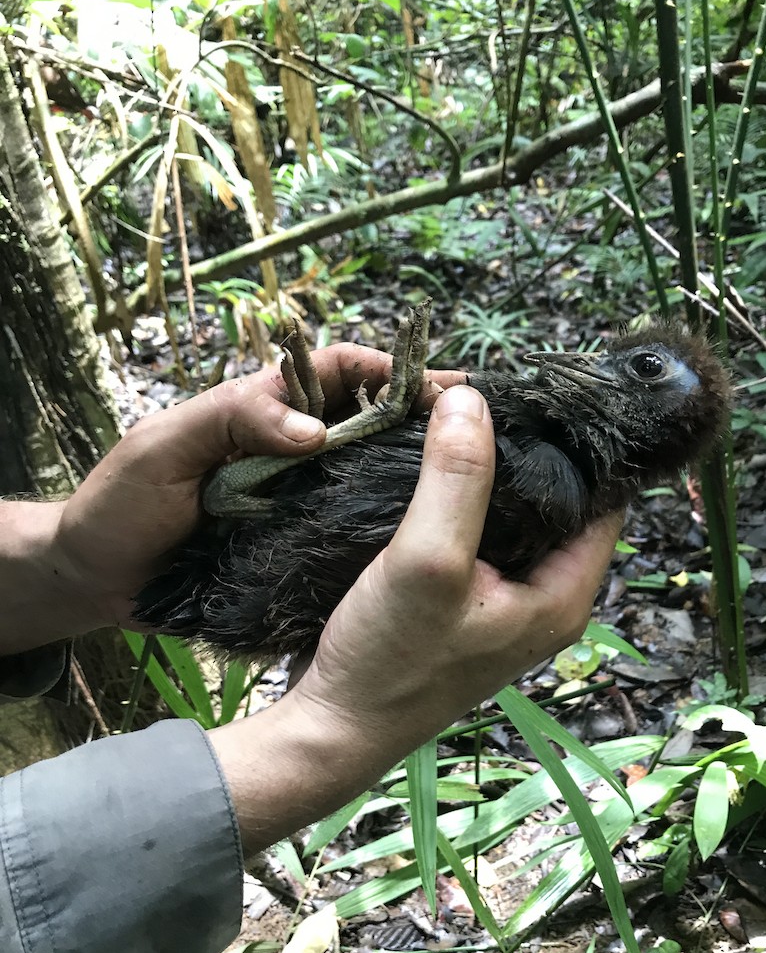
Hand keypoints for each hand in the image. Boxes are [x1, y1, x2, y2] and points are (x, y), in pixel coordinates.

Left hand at [8, 345, 462, 646]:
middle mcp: (289, 450)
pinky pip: (347, 528)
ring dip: (413, 475)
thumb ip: (233, 419)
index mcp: (261, 409)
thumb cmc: (120, 504)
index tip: (440, 388)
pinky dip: (384, 530)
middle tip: (483, 436)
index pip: (337, 372)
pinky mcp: (295, 546)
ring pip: (365, 475)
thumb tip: (316, 431)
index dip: (389, 369)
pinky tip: (423, 544)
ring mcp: (295, 499)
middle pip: (366, 421)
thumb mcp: (166, 446)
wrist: (95, 582)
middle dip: (422, 420)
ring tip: (472, 492)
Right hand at [211, 385, 622, 852]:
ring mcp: (499, 603)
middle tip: (486, 395)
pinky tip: (426, 467)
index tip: (536, 395)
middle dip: (522, 451)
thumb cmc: (389, 661)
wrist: (330, 728)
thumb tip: (472, 399)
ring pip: (508, 517)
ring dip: (483, 474)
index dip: (576, 447)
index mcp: (562, 597)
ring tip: (454, 417)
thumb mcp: (427, 561)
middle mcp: (542, 600)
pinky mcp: (459, 604)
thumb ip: (456, 480)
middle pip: (553, 504)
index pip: (602, 501)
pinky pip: (472, 536)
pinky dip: (455, 500)